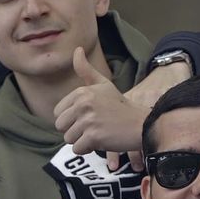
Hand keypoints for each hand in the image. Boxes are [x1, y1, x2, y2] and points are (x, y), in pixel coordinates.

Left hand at [55, 48, 146, 171]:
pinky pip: (77, 149)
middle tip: (93, 126)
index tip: (89, 116)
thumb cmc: (120, 106)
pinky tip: (101, 140)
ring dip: (82, 140)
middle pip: (61, 127)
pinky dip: (88, 149)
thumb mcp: (103, 84)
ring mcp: (88, 120)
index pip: (58, 113)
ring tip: (99, 132)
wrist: (141, 123)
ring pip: (68, 139)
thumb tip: (77, 49)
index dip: (72, 119)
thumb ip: (86, 70)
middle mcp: (83, 104)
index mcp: (82, 92)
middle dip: (75, 130)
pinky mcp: (94, 136)